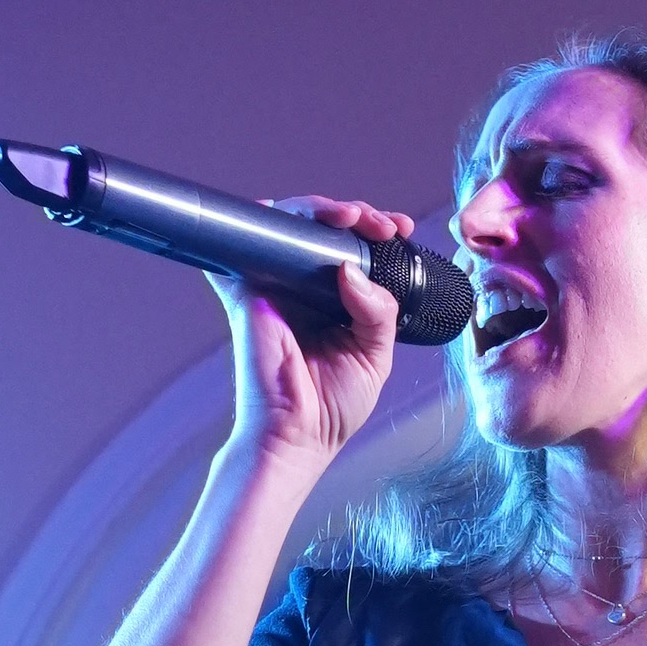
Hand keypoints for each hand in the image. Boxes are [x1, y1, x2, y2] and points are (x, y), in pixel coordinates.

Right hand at [218, 198, 408, 471]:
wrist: (297, 437)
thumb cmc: (333, 405)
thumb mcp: (376, 355)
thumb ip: (379, 310)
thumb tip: (351, 270)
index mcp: (337, 299)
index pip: (355, 248)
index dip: (376, 230)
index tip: (400, 230)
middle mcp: (305, 286)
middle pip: (324, 227)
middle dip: (357, 213)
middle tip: (380, 226)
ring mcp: (275, 284)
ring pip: (290, 224)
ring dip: (319, 208)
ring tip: (350, 217)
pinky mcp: (248, 291)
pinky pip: (246, 243)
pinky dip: (260, 221)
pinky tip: (288, 217)